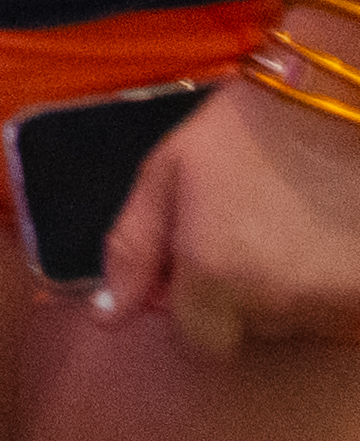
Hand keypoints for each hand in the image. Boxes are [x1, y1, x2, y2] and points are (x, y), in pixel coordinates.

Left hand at [101, 70, 359, 352]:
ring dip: (291, 289)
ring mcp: (334, 299)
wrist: (334, 99)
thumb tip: (105, 316)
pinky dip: (332, 281)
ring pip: (300, 320)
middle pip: (251, 329)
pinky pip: (343, 307)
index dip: (194, 308)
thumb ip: (132, 250)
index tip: (202, 266)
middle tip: (250, 232)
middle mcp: (278, 301)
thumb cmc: (243, 130)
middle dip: (243, 296)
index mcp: (215, 275)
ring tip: (291, 226)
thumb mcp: (165, 174)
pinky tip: (327, 234)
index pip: (198, 341)